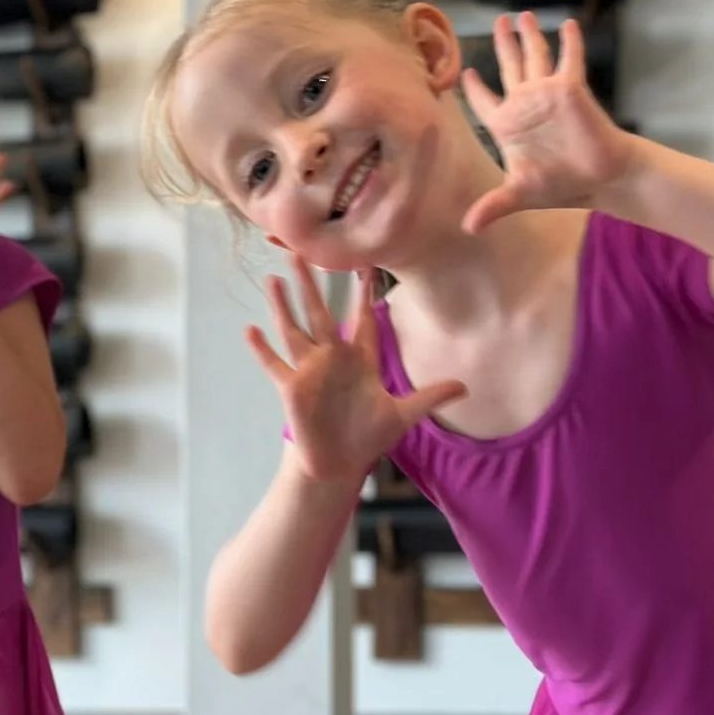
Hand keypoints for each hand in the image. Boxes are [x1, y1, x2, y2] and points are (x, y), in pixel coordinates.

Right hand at [246, 257, 466, 483]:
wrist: (339, 463)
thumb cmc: (367, 437)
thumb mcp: (402, 415)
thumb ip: (429, 397)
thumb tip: (464, 386)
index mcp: (359, 359)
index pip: (363, 319)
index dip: (364, 294)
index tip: (365, 265)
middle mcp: (331, 358)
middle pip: (320, 312)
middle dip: (312, 284)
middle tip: (302, 251)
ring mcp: (309, 370)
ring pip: (293, 330)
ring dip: (283, 306)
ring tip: (273, 279)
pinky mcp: (292, 388)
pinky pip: (274, 364)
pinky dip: (261, 349)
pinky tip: (249, 330)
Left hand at [461, 12, 636, 233]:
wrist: (597, 179)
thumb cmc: (560, 186)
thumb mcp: (519, 194)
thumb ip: (492, 206)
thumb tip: (467, 229)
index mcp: (507, 125)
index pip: (484, 101)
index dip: (474, 88)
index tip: (465, 73)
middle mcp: (525, 104)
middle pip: (509, 67)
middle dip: (503, 44)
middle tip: (498, 22)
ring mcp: (547, 94)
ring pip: (534, 57)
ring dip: (529, 36)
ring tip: (522, 16)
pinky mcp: (570, 89)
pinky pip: (569, 60)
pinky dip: (568, 42)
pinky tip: (567, 24)